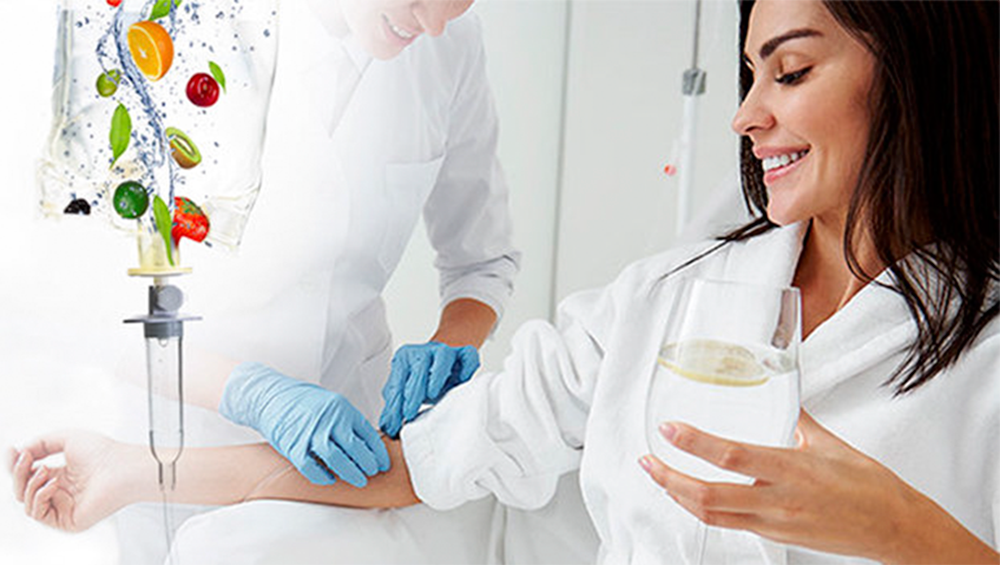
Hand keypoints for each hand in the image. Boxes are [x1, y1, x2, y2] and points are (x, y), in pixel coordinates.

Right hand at [8, 432, 130, 532]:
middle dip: (19, 472)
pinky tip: (53, 483)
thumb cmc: (103, 452)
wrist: (122, 468)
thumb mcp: (66, 439)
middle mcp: (61, 492)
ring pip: (26, 501)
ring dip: (29, 483)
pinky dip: (39, 496)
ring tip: (45, 470)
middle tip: (25, 458)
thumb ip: (40, 443)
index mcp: (62, 475)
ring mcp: (63, 507)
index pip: (29, 474)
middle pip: (23, 488)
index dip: (18, 463)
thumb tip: (20, 453)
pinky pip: (37, 513)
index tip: (14, 450)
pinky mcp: (66, 520)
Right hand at [220, 362, 389, 486]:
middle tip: (373, 473)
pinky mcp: (293, 446)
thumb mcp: (331, 403)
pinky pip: (311, 467)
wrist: (270, 396)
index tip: (383, 463)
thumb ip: (347, 421)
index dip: (378, 451)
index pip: (367, 433)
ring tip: (359, 480)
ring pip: (337, 459)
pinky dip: (323, 476)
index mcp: (341, 408)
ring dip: (351, 473)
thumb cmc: (302, 400)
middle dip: (368, 464)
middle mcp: (328, 420)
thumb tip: (366, 443)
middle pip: (355, 448)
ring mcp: (311, 433)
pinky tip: (331, 479)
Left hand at [379, 342, 479, 437]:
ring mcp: (447, 350)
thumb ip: (395, 405)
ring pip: (443, 356)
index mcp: (405, 358)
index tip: (394, 421)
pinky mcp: (465, 354)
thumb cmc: (424, 381)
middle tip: (409, 412)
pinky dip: (467, 366)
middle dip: (413, 391)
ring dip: (437, 375)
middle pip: (419, 366)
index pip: (398, 379)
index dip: (395, 402)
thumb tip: (387, 426)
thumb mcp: (406, 392)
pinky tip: (462, 379)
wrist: (444, 364)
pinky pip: (469, 355)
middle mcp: (425, 351)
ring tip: (432, 394)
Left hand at [639, 411, 995, 563]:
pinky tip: (690, 495)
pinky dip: (702, 509)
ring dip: (679, 495)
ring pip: (712, 515)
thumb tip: (778, 393)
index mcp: (791, 469)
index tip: (669, 430)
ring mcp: (775, 522)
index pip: (732, 456)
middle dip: (670, 479)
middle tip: (647, 461)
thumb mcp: (830, 442)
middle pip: (709, 496)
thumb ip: (796, 418)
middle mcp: (778, 500)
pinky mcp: (776, 536)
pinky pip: (728, 524)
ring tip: (659, 476)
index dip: (694, 444)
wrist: (895, 527)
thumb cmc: (869, 486)